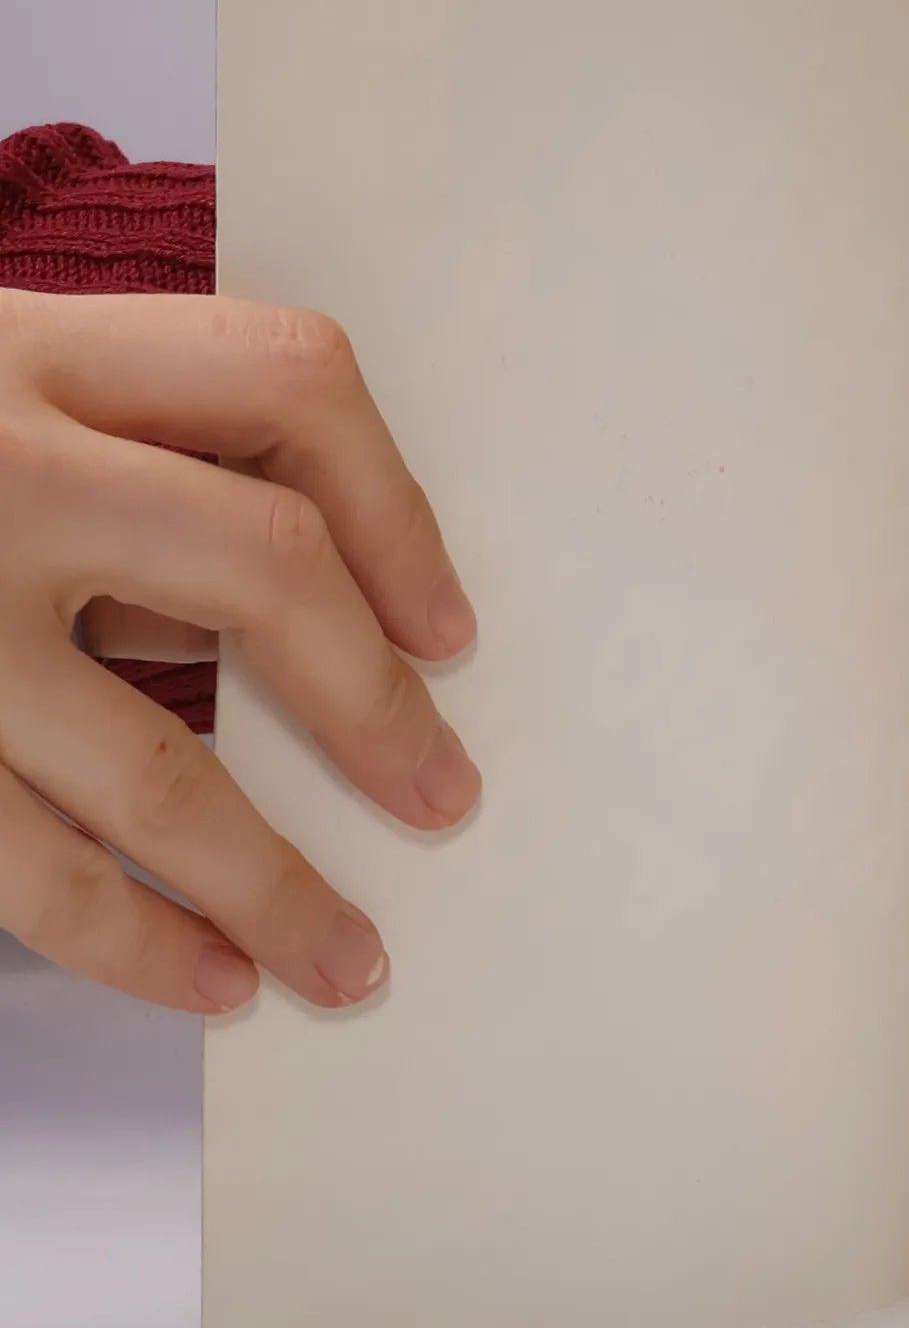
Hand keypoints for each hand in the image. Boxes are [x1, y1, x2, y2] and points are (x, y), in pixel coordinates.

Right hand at [0, 291, 479, 1012]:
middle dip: (375, 703)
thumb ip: (101, 472)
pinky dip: (132, 939)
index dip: (395, 504)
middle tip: (444, 794)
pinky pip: (27, 865)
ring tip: (353, 958)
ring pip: (152, 764)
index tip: (448, 623)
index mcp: (19, 349)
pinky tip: (208, 978)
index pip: (283, 380)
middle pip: (262, 569)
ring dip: (275, 879)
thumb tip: (268, 631)